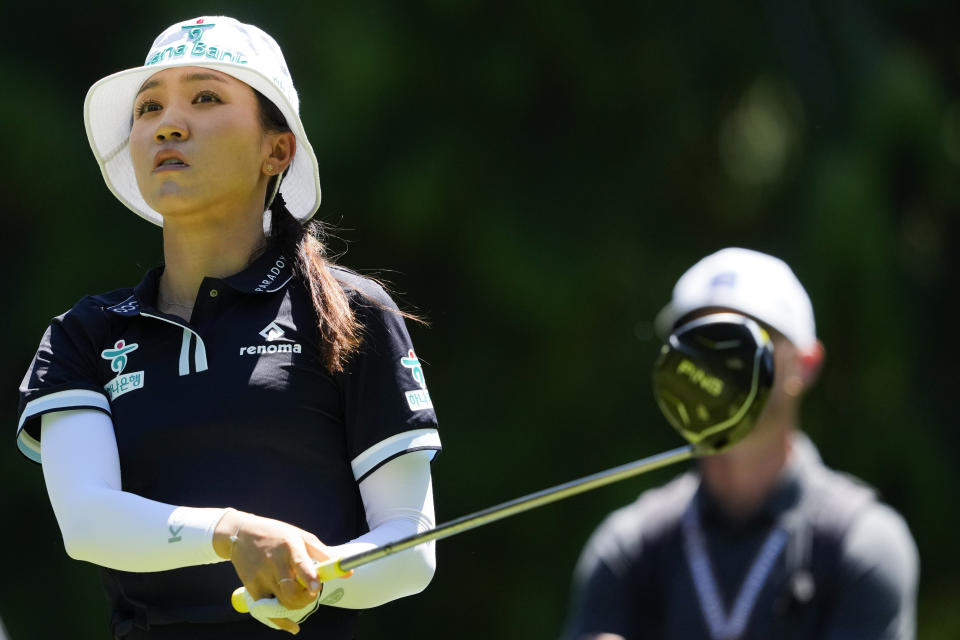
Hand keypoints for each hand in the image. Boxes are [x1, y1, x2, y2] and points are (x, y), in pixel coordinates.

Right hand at [214, 509, 325, 633]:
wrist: (240, 534)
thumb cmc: (278, 535)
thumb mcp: (302, 536)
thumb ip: (324, 555)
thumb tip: (348, 573)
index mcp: (289, 546)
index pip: (300, 564)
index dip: (309, 578)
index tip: (316, 589)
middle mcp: (274, 562)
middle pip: (291, 591)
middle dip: (305, 599)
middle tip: (311, 594)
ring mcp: (261, 577)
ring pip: (281, 603)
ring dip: (296, 607)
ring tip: (301, 598)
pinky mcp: (251, 588)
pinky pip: (267, 610)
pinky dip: (281, 619)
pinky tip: (291, 625)